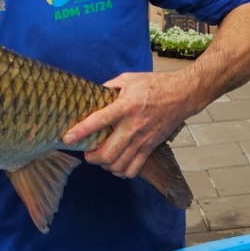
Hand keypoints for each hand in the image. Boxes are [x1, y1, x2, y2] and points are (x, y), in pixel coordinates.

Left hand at [62, 71, 190, 179]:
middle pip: (107, 153)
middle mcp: (133, 126)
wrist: (182, 95)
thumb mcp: (129, 79)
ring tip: (101, 158)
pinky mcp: (150, 147)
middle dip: (92, 157)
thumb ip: (109, 87)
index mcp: (126, 106)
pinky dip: (121, 172)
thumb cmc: (155, 85)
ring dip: (105, 165)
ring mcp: (143, 139)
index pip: (99, 121)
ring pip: (118, 164)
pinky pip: (133, 169)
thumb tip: (93, 94)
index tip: (67, 138)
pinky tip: (116, 164)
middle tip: (87, 152)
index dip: (81, 131)